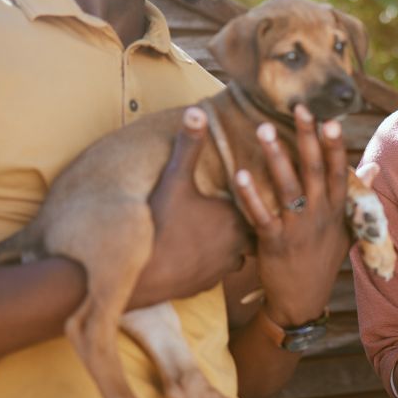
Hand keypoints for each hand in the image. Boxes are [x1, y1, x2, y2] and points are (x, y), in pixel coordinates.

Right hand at [129, 107, 253, 308]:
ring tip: (217, 230)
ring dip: (230, 244)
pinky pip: (218, 271)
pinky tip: (197, 252)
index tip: (250, 186)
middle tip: (236, 208)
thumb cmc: (159, 223)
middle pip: (251, 230)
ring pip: (238, 254)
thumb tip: (197, 111)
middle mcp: (236, 245)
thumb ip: (189, 145)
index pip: (258, 204)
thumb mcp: (174, 180)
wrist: (140, 274)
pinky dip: (212, 262)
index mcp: (235, 217)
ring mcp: (222, 268)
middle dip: (246, 220)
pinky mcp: (206, 286)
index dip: (254, 195)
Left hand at [233, 104, 349, 325]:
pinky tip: (240, 173)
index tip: (330, 119)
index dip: (334, 145)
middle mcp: (319, 216)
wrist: (301, 302)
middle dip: (307, 138)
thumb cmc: (322, 261)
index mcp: (336, 210)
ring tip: (263, 129)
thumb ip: (358, 197)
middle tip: (299, 108)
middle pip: (315, 171)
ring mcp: (297, 229)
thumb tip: (375, 167)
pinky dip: (251, 195)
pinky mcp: (273, 243)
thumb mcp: (347, 230)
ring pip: (288, 187)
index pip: (339, 172)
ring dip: (276, 157)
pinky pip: (261, 215)